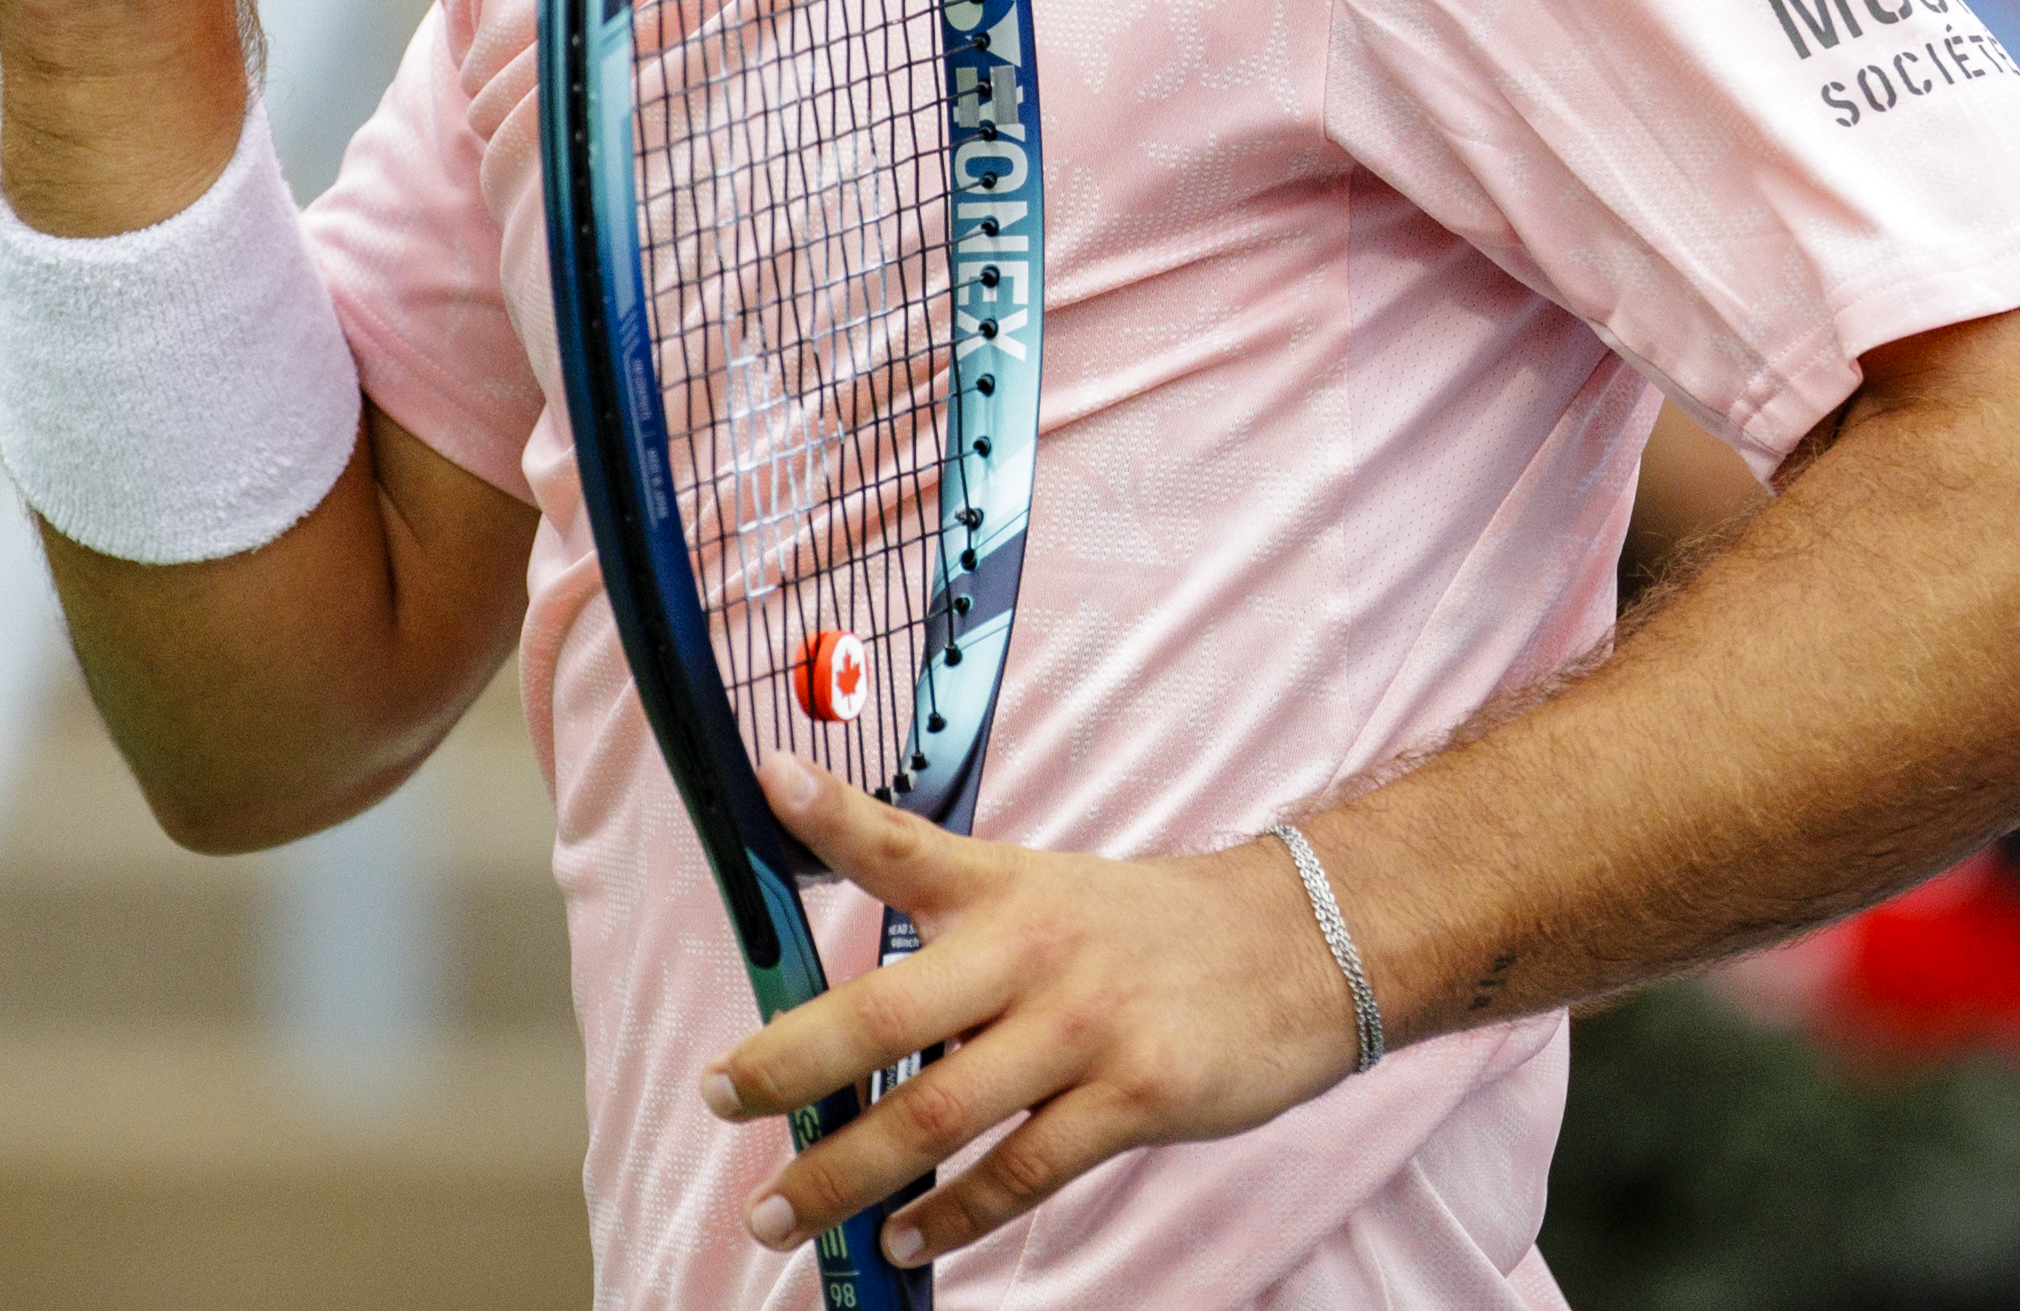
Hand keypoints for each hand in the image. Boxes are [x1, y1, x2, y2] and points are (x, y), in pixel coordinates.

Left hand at [703, 754, 1364, 1267]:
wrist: (1299, 946)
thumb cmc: (1145, 932)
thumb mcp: (1044, 892)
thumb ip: (948, 935)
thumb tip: (846, 1017)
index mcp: (999, 888)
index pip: (902, 842)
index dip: (832, 810)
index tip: (769, 781)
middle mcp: (1027, 951)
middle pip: (882, 1013)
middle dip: (786, 1064)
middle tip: (720, 1098)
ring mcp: (1080, 1027)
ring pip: (935, 1114)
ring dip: (847, 1176)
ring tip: (781, 1217)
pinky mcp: (1135, 1096)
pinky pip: (1022, 1170)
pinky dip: (952, 1214)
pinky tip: (903, 1238)